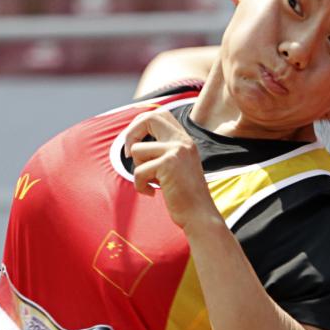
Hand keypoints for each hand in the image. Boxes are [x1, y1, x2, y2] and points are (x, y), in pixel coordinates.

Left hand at [123, 109, 223, 230]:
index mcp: (184, 140)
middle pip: (149, 117)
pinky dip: (140, 185)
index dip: (140, 125)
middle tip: (129, 155)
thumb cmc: (184, 196)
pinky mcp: (168, 165)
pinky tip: (152, 193)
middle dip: (131, 134)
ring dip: (138, 169)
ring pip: (137, 150)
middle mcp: (182, 141)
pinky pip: (138, 171)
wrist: (200, 214)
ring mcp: (176, 151)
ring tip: (151, 182)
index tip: (134, 144)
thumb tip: (134, 143)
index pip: (159, 114)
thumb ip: (164, 152)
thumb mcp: (177, 166)